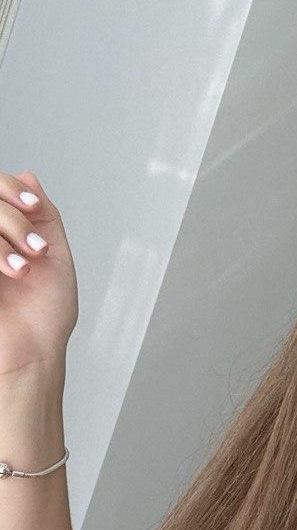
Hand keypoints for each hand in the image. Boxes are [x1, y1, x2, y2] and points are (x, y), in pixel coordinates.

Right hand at [0, 169, 78, 378]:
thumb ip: (44, 216)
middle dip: (14, 218)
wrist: (33, 353)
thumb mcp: (57, 258)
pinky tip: (12, 272)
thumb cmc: (45, 317)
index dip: (11, 189)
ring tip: (23, 268)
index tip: (34, 206)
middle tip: (36, 249)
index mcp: (6, 234)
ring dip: (7, 235)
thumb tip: (29, 176)